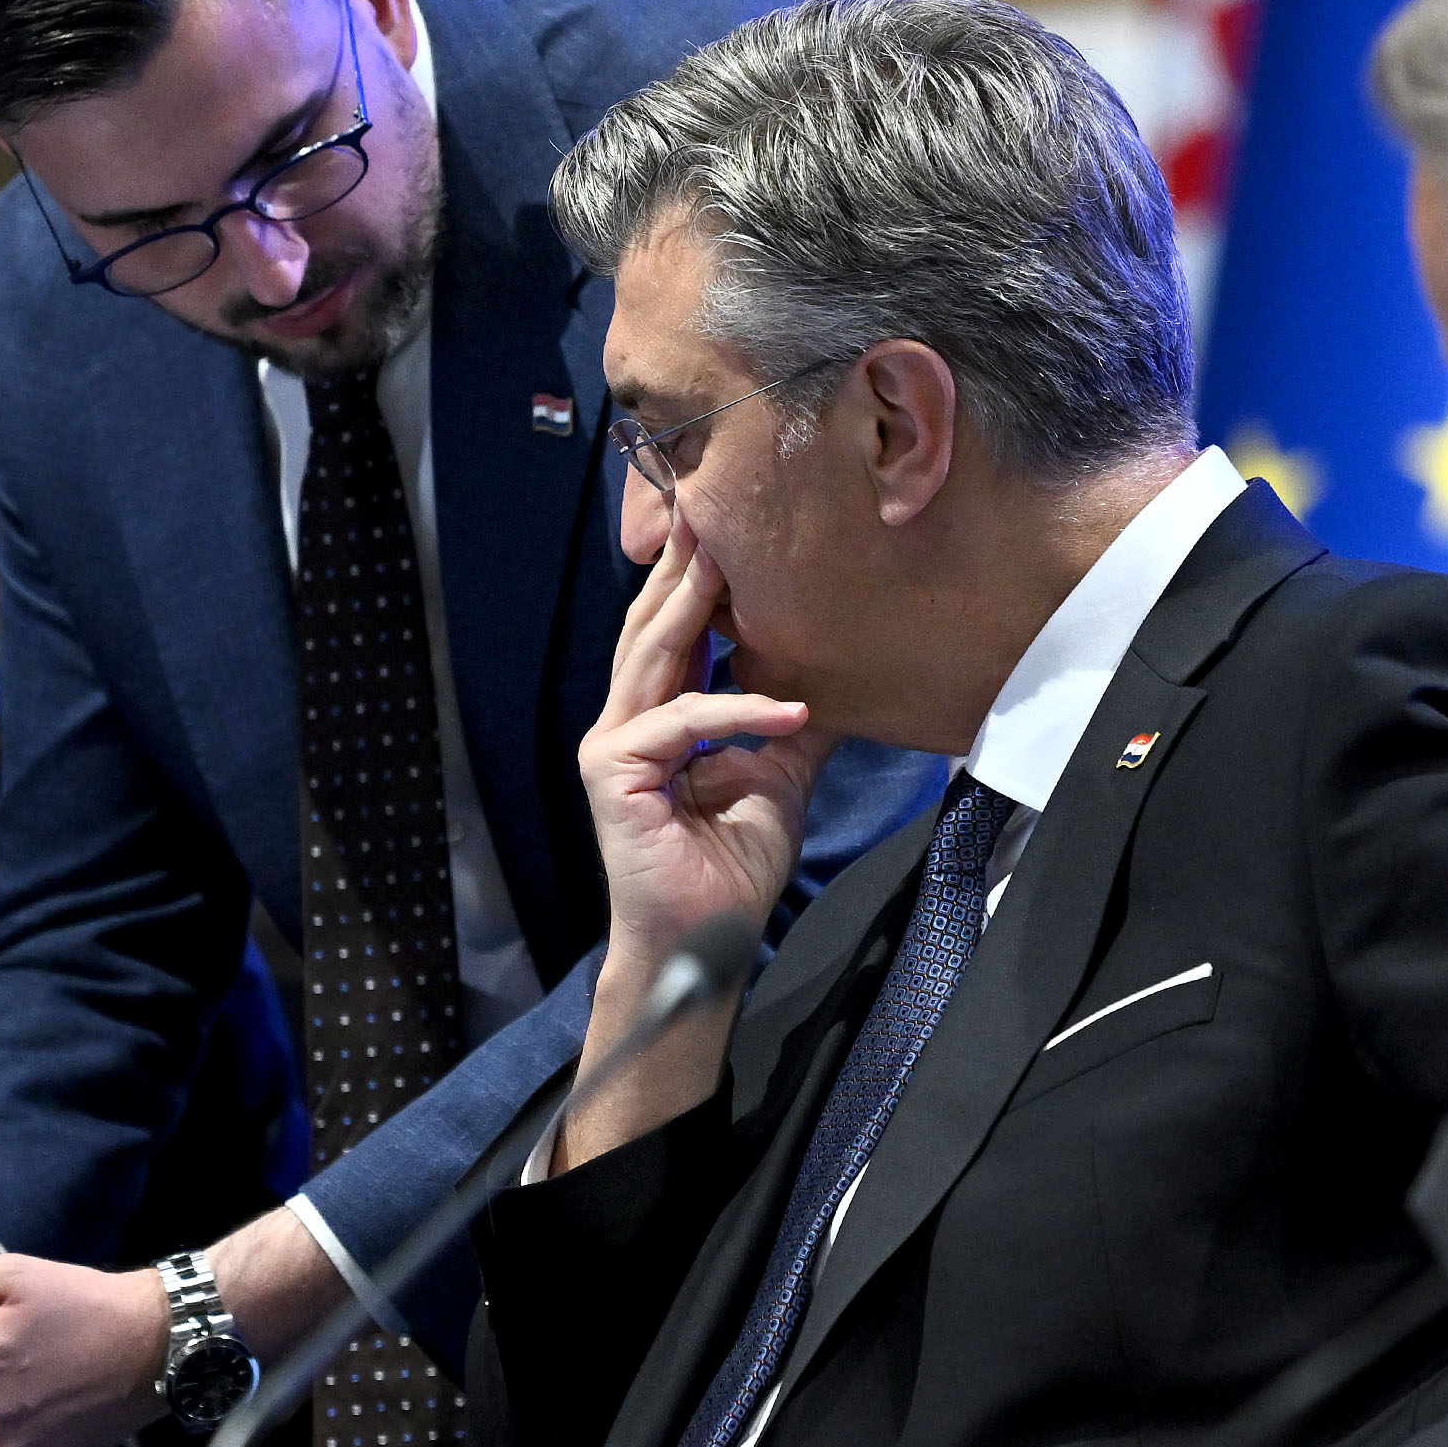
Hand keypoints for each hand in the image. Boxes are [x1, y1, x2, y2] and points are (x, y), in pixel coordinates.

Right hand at [580, 508, 819, 975]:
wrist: (705, 946)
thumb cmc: (730, 871)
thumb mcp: (779, 780)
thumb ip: (791, 726)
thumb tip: (835, 677)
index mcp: (657, 721)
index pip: (676, 635)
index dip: (699, 580)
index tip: (731, 525)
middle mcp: (626, 724)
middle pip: (652, 628)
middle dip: (682, 566)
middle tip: (709, 500)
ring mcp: (612, 747)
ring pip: (652, 657)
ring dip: (689, 603)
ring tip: (728, 557)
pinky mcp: (613, 775)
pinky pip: (680, 724)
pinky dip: (736, 711)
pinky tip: (788, 708)